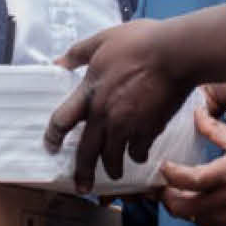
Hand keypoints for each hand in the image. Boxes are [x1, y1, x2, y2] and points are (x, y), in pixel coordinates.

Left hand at [46, 19, 190, 190]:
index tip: (51, 146)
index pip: (61, 120)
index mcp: (89, 92)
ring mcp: (126, 126)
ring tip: (115, 173)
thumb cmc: (140, 42)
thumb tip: (58, 62)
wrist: (175, 53)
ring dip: (113, 168)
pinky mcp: (149, 130)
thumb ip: (78, 53)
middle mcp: (103, 115)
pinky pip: (138, 151)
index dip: (53, 136)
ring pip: (113, 157)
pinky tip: (139, 153)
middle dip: (83, 172)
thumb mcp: (102, 40)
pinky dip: (137, 155)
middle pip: (86, 152)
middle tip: (82, 186)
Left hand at [158, 101, 225, 225]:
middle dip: (167, 197)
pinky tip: (200, 204)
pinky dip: (198, 216)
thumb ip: (214, 129)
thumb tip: (197, 114)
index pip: (188, 179)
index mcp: (225, 175)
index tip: (164, 166)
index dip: (170, 174)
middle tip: (162, 186)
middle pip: (183, 206)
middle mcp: (224, 199)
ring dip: (182, 208)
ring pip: (192, 219)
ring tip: (179, 194)